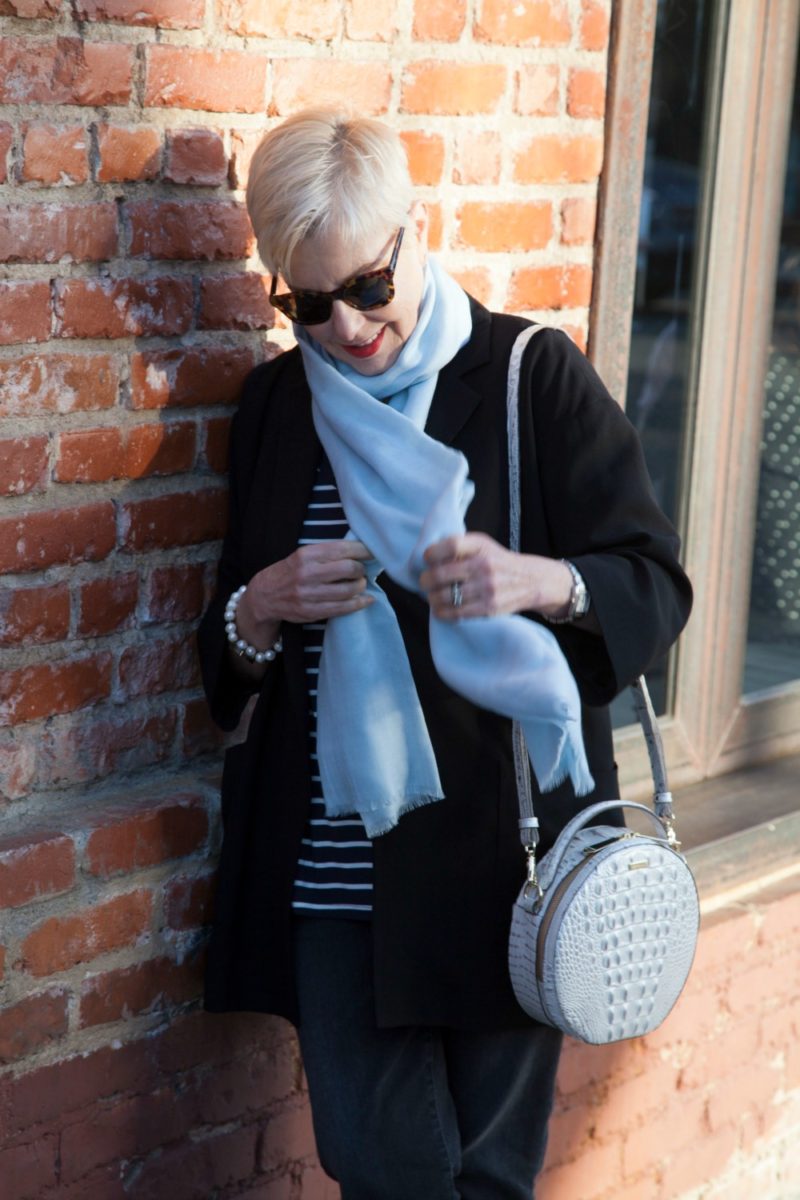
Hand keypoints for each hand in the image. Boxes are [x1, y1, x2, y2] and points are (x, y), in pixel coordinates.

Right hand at [236, 541, 373, 645]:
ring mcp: (308, 594)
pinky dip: (359, 603)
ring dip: (361, 586)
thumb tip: (361, 552)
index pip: (343, 549)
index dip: (363, 550)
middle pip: (349, 568)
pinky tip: (366, 600)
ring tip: (361, 584)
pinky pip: (342, 608)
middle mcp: (307, 573)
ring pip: (348, 590)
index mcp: (306, 554)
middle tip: (363, 570)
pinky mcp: (311, 611)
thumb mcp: (302, 555)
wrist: (264, 596)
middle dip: (362, 569)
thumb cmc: (290, 572)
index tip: (373, 552)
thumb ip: (327, 553)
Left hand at [419, 533, 572, 621]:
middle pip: (441, 574)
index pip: (450, 546)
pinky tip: (440, 609)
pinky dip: (442, 612)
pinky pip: (457, 613)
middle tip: (424, 582)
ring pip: (445, 596)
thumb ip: (459, 547)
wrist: (531, 580)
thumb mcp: (483, 546)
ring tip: (432, 597)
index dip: (432, 553)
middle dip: (425, 580)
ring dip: (432, 598)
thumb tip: (428, 560)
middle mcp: (484, 565)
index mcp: (480, 546)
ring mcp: (487, 588)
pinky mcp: (489, 607)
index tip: (427, 559)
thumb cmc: (498, 561)